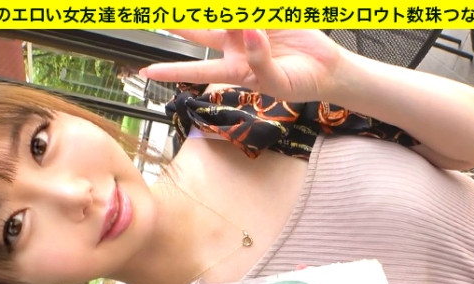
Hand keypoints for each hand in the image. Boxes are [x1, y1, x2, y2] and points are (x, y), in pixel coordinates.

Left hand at [140, 29, 344, 102]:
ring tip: (202, 11)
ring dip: (207, 11)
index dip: (171, 71)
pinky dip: (243, 10)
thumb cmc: (300, 83)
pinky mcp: (266, 15)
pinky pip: (251, 9)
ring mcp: (248, 28)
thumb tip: (249, 34)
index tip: (147, 72)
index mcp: (234, 69)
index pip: (196, 70)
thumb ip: (260, 64)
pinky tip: (243, 14)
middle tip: (159, 14)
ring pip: (219, 14)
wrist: (327, 69)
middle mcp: (235, 46)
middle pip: (198, 32)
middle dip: (177, 23)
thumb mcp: (276, 84)